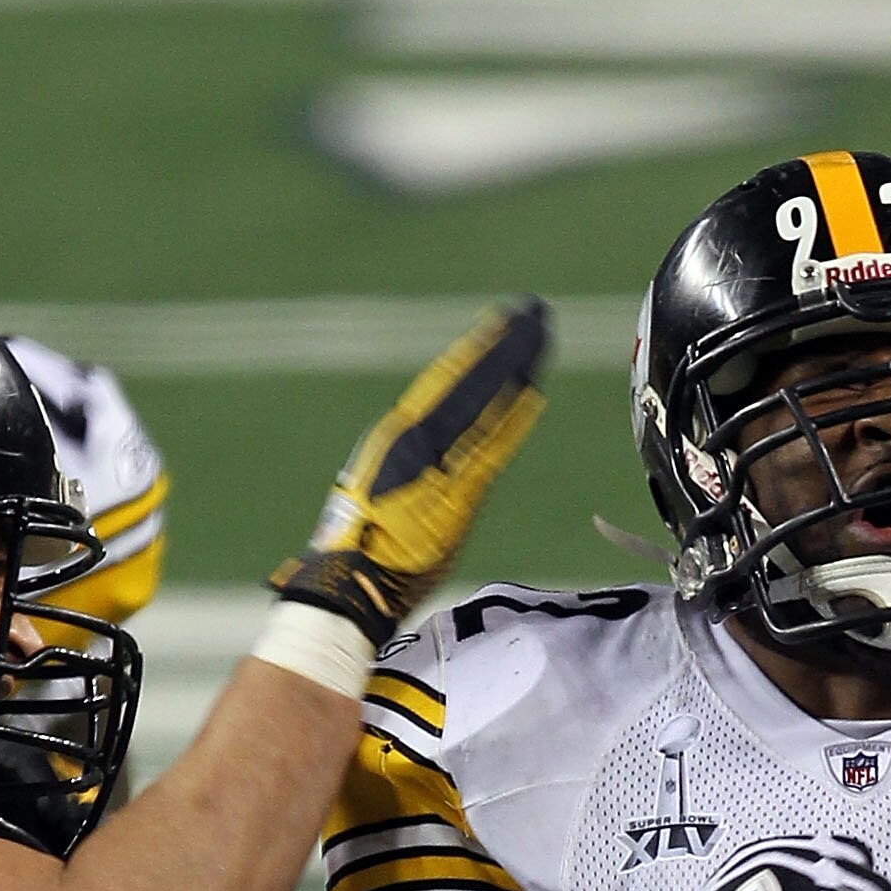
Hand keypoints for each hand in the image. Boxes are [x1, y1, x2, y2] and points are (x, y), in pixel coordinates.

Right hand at [267, 300, 549, 643]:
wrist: (351, 581)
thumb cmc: (364, 552)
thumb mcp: (388, 500)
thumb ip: (417, 477)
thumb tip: (439, 471)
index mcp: (400, 437)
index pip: (447, 385)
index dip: (476, 353)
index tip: (503, 324)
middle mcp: (415, 437)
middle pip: (469, 380)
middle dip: (503, 345)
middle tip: (534, 309)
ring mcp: (433, 460)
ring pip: (481, 400)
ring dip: (514, 364)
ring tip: (540, 328)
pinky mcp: (452, 489)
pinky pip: (488, 445)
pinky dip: (511, 417)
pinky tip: (533, 388)